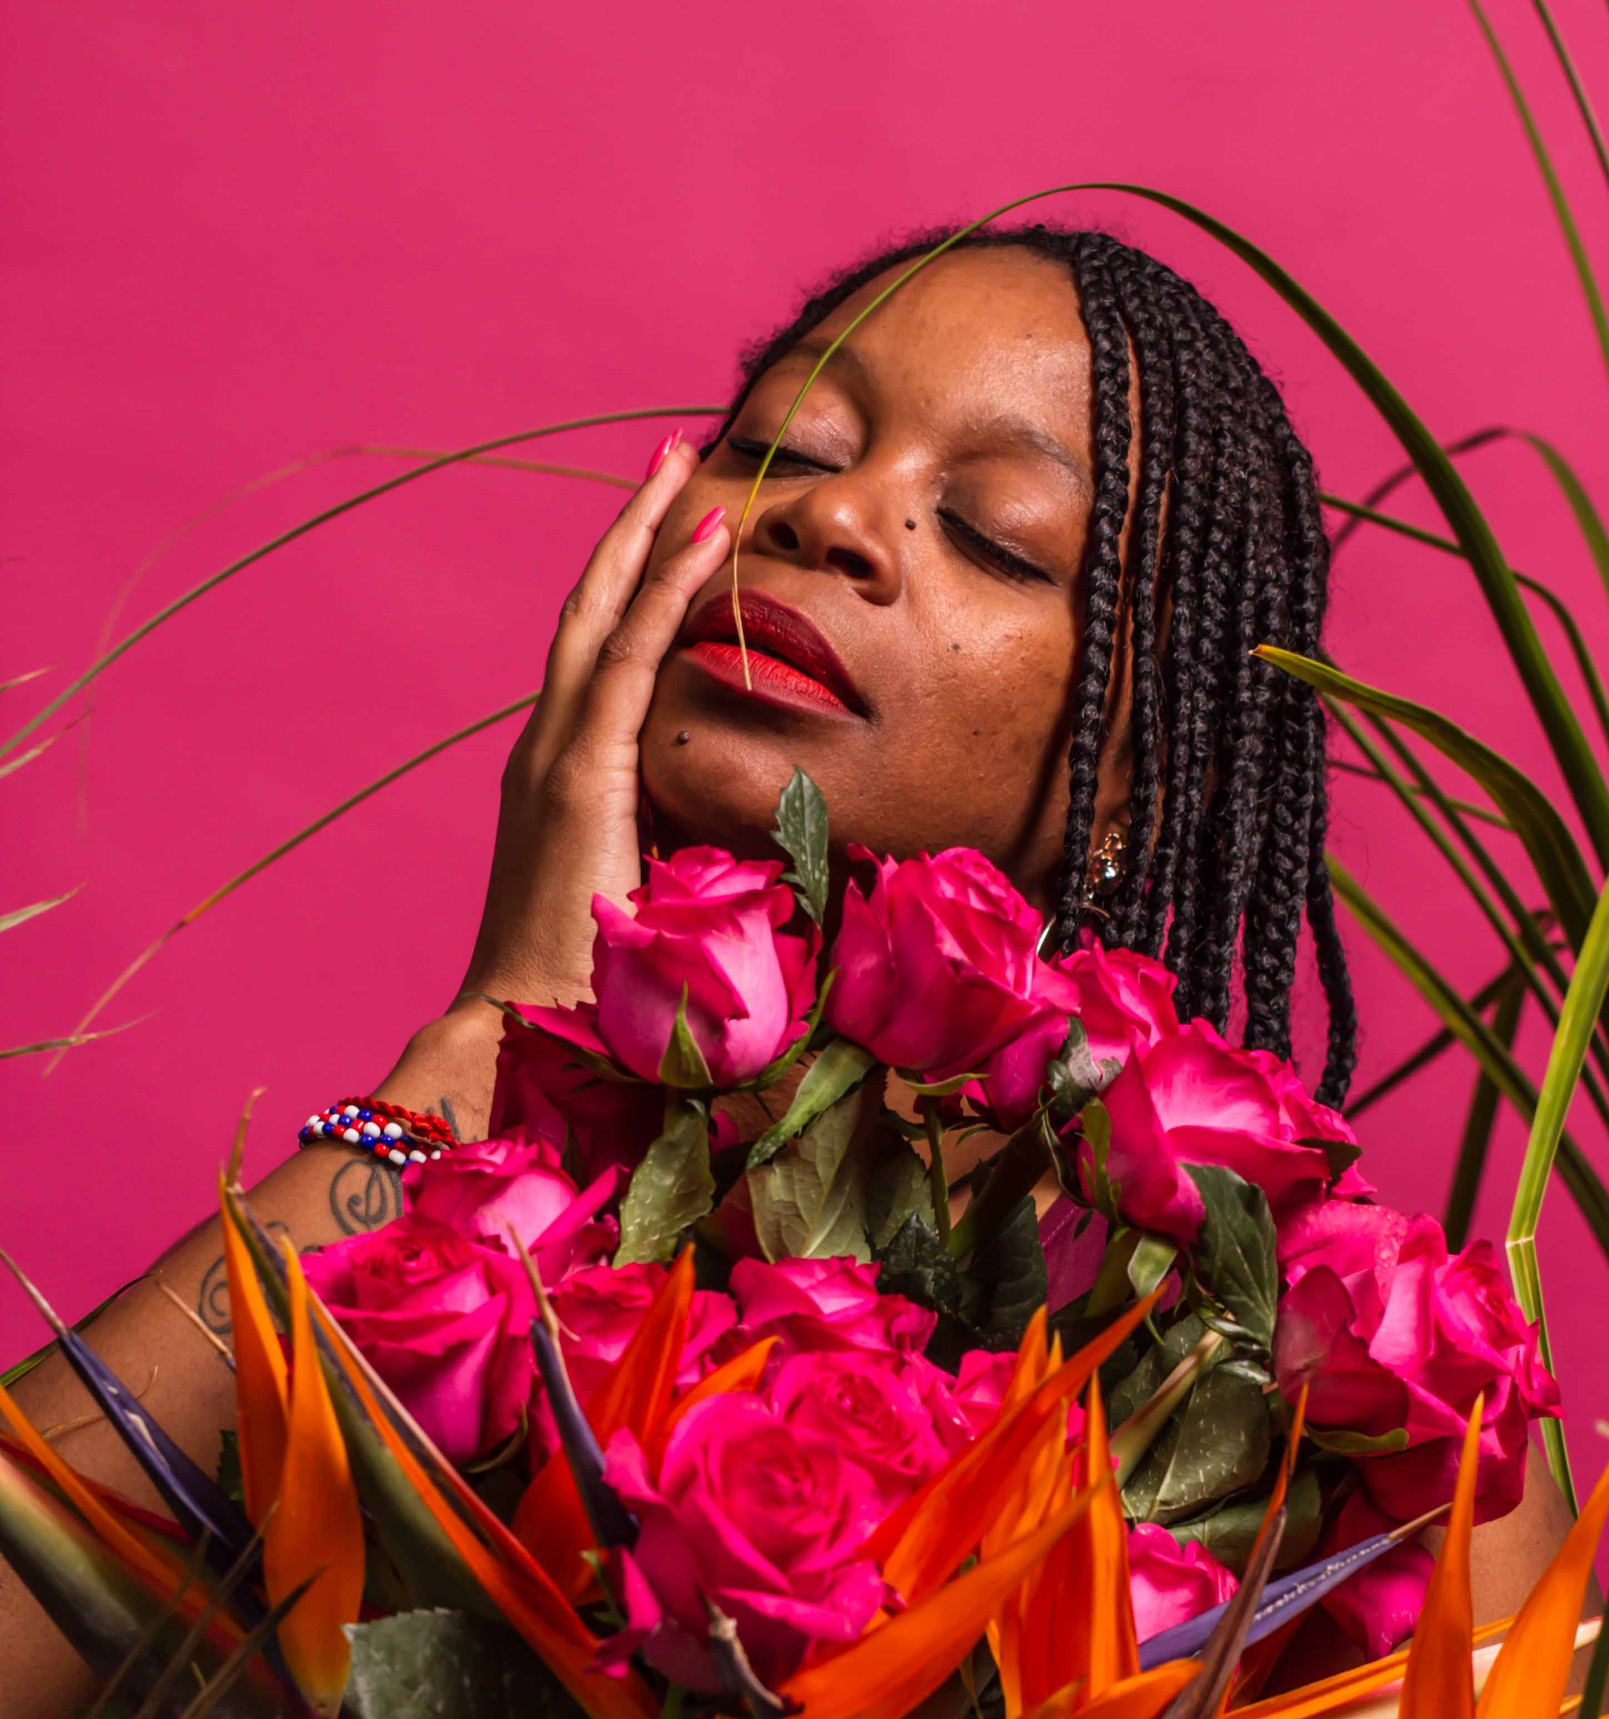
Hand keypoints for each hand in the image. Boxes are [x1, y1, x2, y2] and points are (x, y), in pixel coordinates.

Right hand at [462, 436, 729, 1012]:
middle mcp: (546, 752)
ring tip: (686, 466)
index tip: (673, 528)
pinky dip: (667, 595)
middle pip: (590, 613)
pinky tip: (705, 541)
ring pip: (602, 618)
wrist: (525, 1034)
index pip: (599, 661)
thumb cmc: (592, 996)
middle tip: (672, 457)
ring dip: (647, 536)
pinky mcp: (582, 777)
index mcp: (561, 779)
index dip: (632, 589)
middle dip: (632, 530)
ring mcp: (557, 758)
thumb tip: (747, 848)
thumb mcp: (647, 905)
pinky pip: (631, 663)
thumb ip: (683, 859)